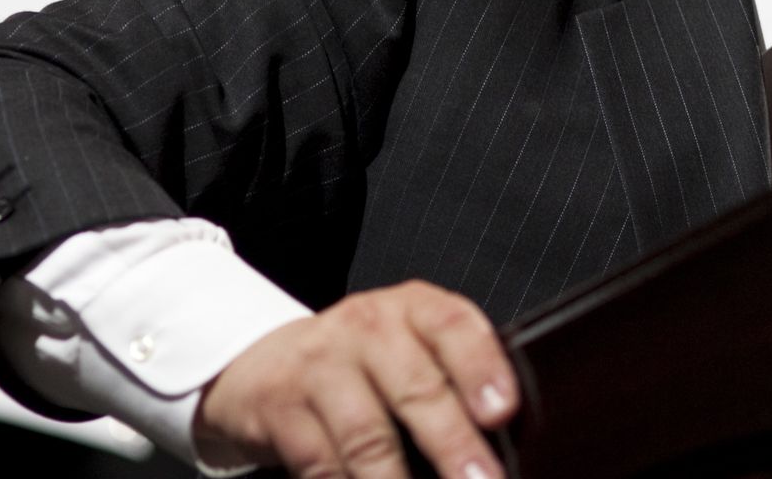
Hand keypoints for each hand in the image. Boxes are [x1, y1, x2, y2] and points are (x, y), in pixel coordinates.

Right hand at [194, 280, 517, 478]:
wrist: (266, 365)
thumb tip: (505, 444)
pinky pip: (321, 463)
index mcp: (413, 309)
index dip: (481, 367)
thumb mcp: (409, 351)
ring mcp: (319, 364)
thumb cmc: (364, 365)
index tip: (503, 412)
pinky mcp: (278, 406)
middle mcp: (367, 327)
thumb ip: (452, 380)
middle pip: (416, 388)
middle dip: (453, 444)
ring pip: (366, 435)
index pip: (453, 326)